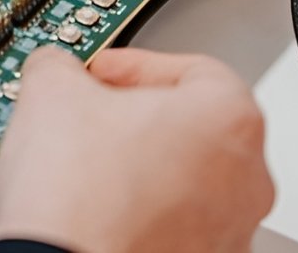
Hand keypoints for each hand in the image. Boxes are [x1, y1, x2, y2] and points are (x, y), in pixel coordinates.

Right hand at [0, 47, 274, 252]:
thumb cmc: (80, 196)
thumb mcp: (51, 90)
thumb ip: (61, 65)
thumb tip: (54, 69)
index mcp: (231, 120)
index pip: (192, 69)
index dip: (135, 65)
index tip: (99, 75)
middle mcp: (246, 181)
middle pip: (187, 129)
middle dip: (129, 120)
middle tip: (84, 119)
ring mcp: (228, 234)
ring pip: (176, 182)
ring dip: (127, 168)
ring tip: (73, 169)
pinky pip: (164, 226)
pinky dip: (127, 214)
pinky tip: (80, 210)